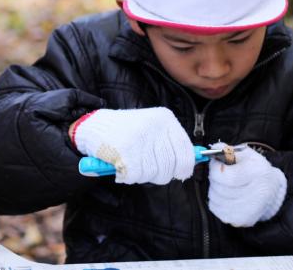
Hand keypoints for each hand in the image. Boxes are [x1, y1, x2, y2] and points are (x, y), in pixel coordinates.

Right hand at [71, 107, 194, 183]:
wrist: (92, 126)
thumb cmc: (124, 131)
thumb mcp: (151, 128)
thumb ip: (172, 142)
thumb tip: (200, 158)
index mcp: (164, 118)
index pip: (186, 151)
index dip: (183, 167)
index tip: (178, 173)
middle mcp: (155, 126)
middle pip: (171, 166)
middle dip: (159, 174)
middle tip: (145, 169)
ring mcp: (140, 138)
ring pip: (154, 173)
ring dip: (141, 175)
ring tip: (129, 163)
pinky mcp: (125, 150)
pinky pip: (136, 176)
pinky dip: (127, 176)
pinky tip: (119, 165)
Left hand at [208, 143, 285, 226]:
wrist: (269, 187)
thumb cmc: (252, 168)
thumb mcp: (242, 153)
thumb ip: (226, 150)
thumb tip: (214, 149)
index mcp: (259, 172)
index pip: (226, 177)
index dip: (215, 169)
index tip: (217, 165)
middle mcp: (260, 193)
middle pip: (220, 190)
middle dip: (214, 181)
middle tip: (220, 176)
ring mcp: (252, 209)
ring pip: (216, 200)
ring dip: (214, 191)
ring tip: (225, 186)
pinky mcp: (244, 220)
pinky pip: (217, 210)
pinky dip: (217, 202)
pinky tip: (226, 196)